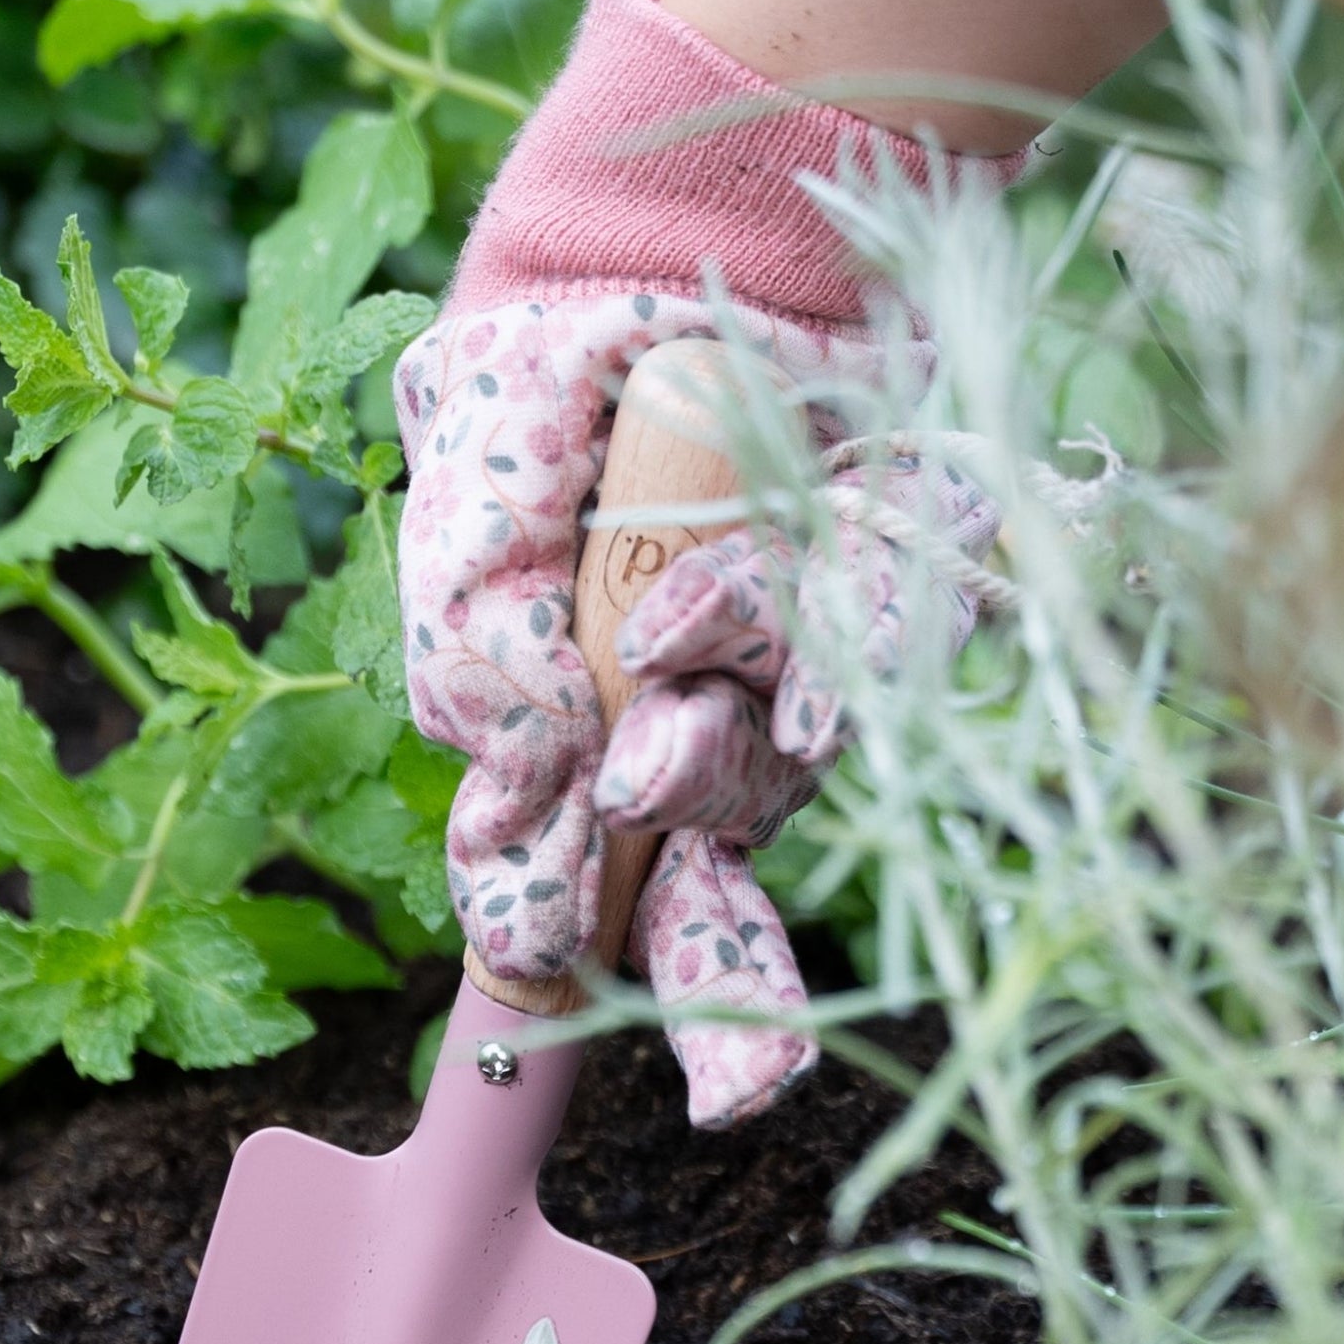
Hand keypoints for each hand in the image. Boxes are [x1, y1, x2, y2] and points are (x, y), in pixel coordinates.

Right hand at [394, 0, 1016, 1126]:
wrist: (654, 254)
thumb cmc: (530, 400)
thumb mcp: (463, 509)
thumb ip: (467, 640)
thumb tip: (528, 762)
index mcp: (568, 738)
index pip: (552, 876)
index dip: (540, 948)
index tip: (528, 1017)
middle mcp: (682, 733)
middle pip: (702, 892)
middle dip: (719, 993)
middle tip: (734, 1089)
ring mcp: (785, 679)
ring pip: (773, 781)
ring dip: (717, 773)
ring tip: (661, 728)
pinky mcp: (880, 602)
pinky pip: (873, 653)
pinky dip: (830, 648)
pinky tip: (777, 631)